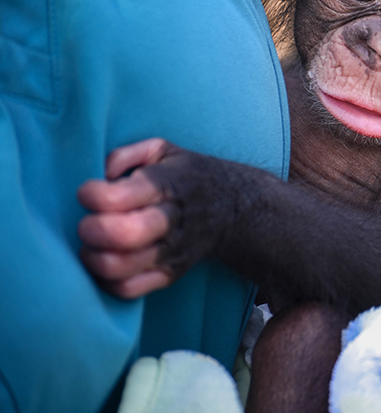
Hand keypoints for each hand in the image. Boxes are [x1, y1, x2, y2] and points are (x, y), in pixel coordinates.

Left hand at [77, 138, 178, 297]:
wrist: (232, 208)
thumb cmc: (184, 176)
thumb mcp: (162, 150)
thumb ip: (125, 155)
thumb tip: (100, 176)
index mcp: (167, 184)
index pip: (119, 196)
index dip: (92, 195)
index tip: (88, 192)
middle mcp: (171, 219)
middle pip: (124, 234)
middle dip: (92, 229)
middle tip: (87, 223)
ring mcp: (172, 250)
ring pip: (122, 266)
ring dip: (94, 258)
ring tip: (92, 246)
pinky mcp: (170, 273)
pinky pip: (129, 289)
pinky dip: (106, 281)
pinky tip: (106, 262)